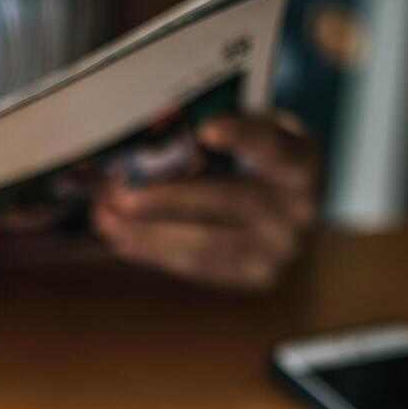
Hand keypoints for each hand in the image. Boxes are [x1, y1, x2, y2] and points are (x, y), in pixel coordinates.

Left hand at [91, 112, 318, 290]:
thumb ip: (219, 133)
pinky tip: (122, 239)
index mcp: (302, 160)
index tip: (207, 130)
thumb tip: (148, 135)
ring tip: (106, 220)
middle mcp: (299, 210)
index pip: (275, 146)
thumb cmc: (257, 164)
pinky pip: (199, 268)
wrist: (290, 218)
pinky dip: (156, 253)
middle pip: (231, 202)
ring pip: (208, 246)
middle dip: (169, 199)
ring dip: (149, 234)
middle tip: (119, 196)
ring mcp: (279, 252)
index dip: (244, 136)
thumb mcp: (253, 137)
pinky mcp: (253, 278)